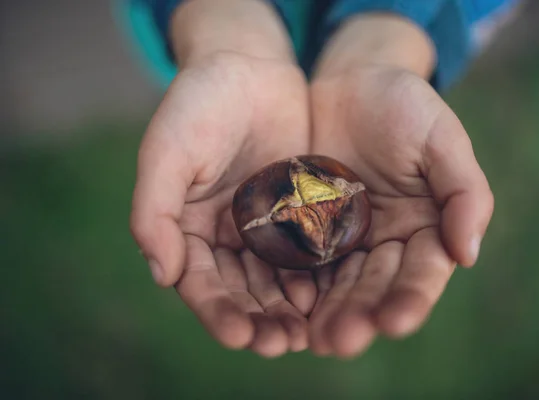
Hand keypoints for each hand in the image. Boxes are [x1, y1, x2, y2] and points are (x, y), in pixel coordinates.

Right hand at [130, 0, 316, 357]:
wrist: (250, 68)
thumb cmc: (200, 104)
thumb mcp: (168, 150)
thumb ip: (154, 210)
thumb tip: (161, 273)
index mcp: (187, 228)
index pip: (200, 283)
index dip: (217, 311)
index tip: (239, 335)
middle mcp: (225, 237)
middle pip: (241, 290)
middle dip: (259, 320)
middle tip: (280, 344)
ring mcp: (263, 228)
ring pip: (276, 280)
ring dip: (289, 310)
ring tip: (308, 335)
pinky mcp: (298, 215)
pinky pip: (307, 252)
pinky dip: (316, 278)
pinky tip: (330, 297)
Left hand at [306, 16, 493, 357]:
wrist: (350, 82)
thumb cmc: (404, 105)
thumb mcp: (442, 138)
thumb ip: (463, 192)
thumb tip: (467, 255)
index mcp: (425, 228)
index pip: (422, 272)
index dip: (411, 297)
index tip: (396, 320)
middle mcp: (384, 242)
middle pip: (375, 286)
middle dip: (360, 315)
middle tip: (341, 341)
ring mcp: (343, 239)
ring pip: (336, 284)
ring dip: (326, 313)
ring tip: (313, 338)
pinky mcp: (306, 229)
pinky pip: (299, 260)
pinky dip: (293, 285)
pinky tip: (283, 307)